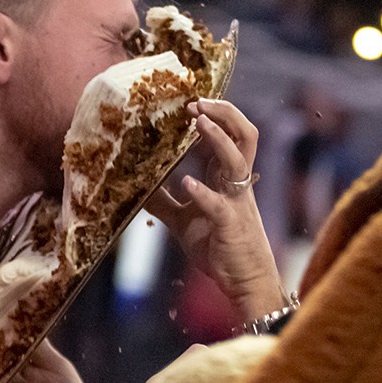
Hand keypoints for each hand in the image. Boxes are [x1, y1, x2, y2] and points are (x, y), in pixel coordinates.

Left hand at [148, 98, 285, 320]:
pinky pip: (219, 204)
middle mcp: (236, 183)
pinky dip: (203, 192)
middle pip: (245, 135)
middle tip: (197, 102)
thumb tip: (136, 186)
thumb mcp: (184, 220)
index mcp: (226, 178)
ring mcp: (236, 202)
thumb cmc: (219, 247)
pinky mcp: (230, 225)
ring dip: (218, 139)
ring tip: (198, 121)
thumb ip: (164, 201)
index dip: (213, 115)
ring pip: (238, 159)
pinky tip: (186, 183)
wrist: (245, 281)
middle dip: (225, 113)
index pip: (227, 136)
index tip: (188, 102)